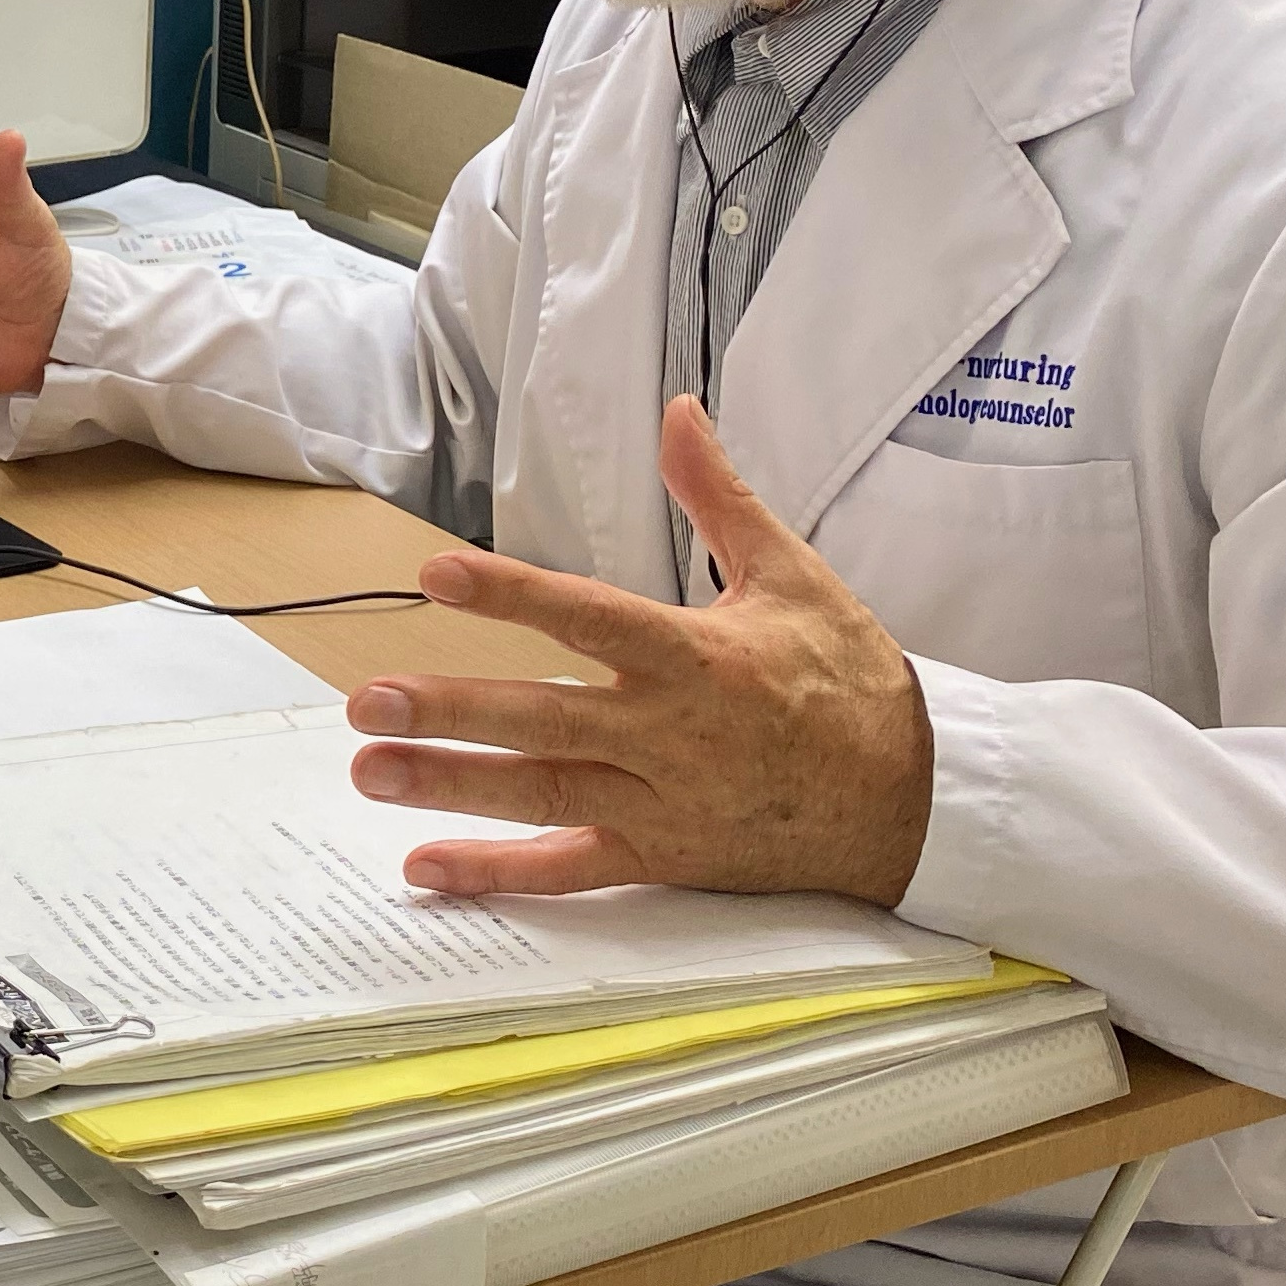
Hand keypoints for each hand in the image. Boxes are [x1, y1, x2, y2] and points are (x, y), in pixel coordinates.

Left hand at [342, 398, 934, 903]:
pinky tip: (428, 869)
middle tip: (368, 701)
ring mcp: (664, 802)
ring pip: (545, 795)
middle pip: (548, 719)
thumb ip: (718, 497)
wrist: (918, 800)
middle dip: (454, 711)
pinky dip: (500, 873)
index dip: (513, 595)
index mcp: (699, 659)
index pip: (590, 618)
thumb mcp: (792, 575)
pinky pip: (572, 870)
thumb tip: (679, 412)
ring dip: (453, 786)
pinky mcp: (664, 856)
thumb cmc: (852, 683)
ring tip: (369, 771)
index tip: (436, 575)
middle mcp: (672, 735)